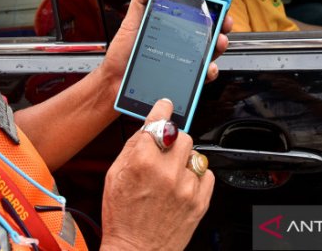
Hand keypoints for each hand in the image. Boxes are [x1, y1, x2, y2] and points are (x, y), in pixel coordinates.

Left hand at [100, 0, 231, 86]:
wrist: (115, 81)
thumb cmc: (122, 55)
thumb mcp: (131, 23)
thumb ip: (141, 1)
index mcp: (170, 30)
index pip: (194, 18)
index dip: (209, 11)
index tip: (217, 4)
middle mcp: (179, 46)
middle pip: (207, 34)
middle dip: (220, 27)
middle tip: (224, 23)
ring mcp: (182, 63)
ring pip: (209, 54)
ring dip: (219, 47)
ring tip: (219, 42)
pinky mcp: (182, 81)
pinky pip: (201, 77)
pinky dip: (209, 72)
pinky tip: (208, 68)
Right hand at [100, 99, 213, 249]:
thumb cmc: (122, 217)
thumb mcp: (114, 176)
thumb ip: (132, 147)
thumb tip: (148, 127)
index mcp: (142, 162)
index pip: (159, 122)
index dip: (162, 109)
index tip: (166, 105)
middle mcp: (166, 172)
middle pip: (182, 135)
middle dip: (173, 140)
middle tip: (164, 154)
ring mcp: (186, 187)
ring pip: (195, 153)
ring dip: (184, 159)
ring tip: (171, 175)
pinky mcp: (200, 201)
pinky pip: (206, 173)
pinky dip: (196, 176)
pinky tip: (182, 186)